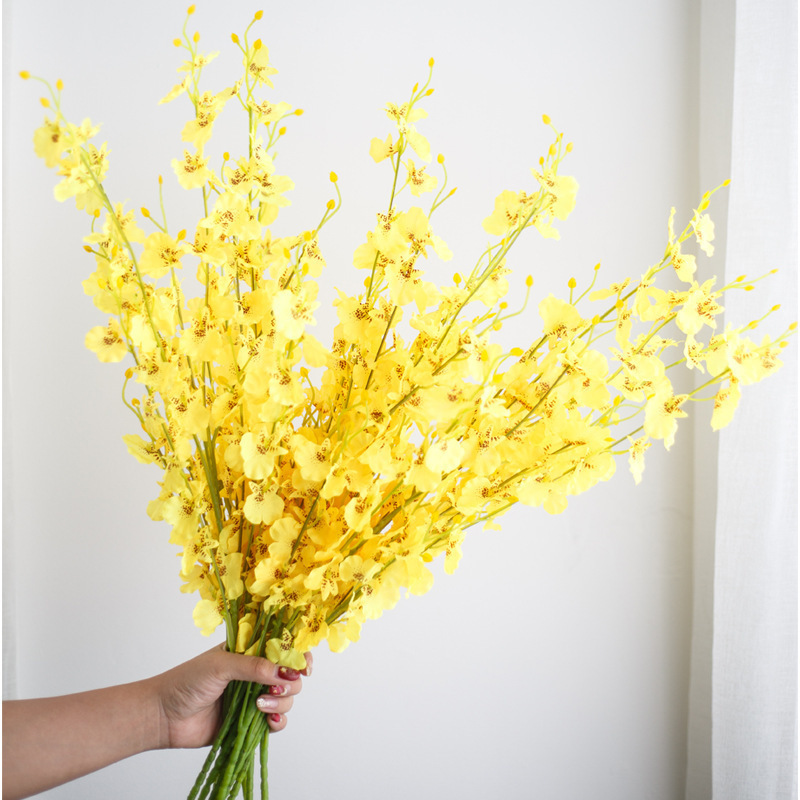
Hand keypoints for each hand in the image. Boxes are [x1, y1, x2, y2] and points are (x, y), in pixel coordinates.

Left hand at [150, 644, 311, 748]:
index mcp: (249, 651)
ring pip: (286, 698)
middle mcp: (255, 673)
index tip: (304, 667)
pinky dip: (278, 722)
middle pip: (290, 675)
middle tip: (275, 687)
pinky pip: (276, 722)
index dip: (298, 656)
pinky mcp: (249, 722)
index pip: (283, 647)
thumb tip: (284, 672)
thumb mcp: (220, 666)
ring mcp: (253, 697)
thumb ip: (253, 667)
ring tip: (260, 706)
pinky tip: (269, 721)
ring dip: (281, 703)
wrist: (164, 717)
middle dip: (290, 682)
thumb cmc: (186, 681)